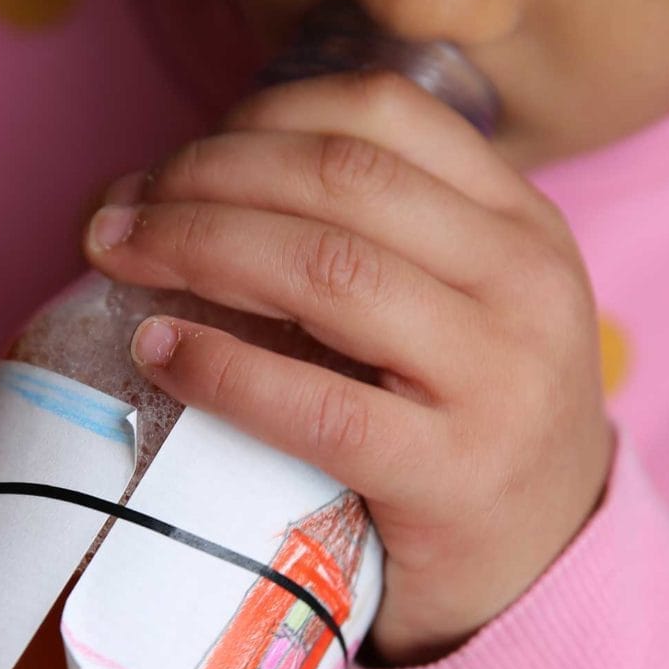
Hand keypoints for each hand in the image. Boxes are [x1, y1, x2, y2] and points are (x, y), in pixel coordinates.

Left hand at [85, 71, 613, 666]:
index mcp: (520, 223)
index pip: (383, 113)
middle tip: (122, 211)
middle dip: (206, 176)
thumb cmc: (473, 418)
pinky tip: (160, 352)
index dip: (262, 113)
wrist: (549, 555)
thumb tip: (191, 186)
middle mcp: (523, 282)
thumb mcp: (460, 303)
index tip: (187, 156)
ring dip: (197, 246)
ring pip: (327, 269)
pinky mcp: (454, 475)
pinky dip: (222, 367)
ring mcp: (498, 379)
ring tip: (119, 257)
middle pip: (339, 178)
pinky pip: (317, 405)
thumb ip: (374, 238)